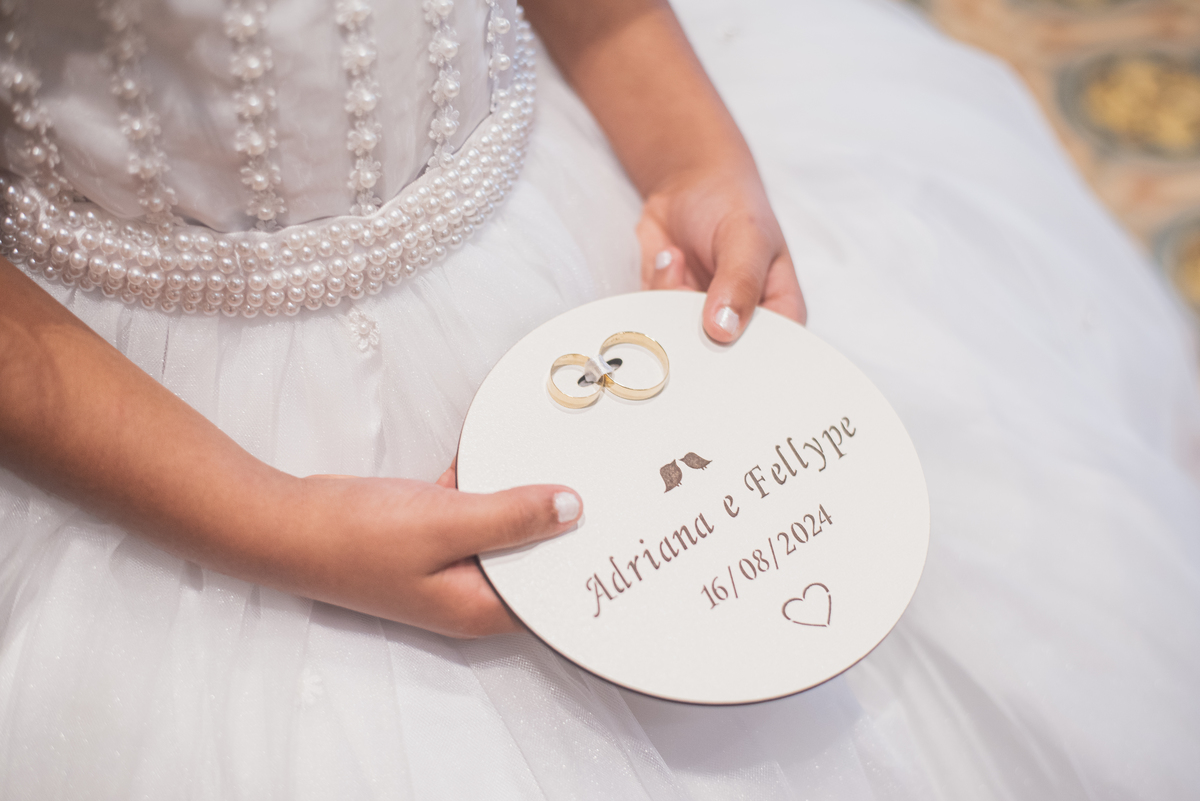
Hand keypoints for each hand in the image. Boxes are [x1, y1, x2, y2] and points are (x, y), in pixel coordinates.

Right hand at [291, 464, 580, 637]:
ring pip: (502, 532)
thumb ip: (512, 517)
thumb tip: (574, 509)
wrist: (285, 524)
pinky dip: (483, 485)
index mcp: (478, 608)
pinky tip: (498, 451)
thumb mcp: (446, 522)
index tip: (622, 534)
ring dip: (521, 499)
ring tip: (566, 461)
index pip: (550, 600)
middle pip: (531, 563)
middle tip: (607, 486)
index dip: (584, 569)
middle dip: (561, 528)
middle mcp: (468, 593)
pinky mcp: (427, 537)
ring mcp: (446, 565)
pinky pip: (471, 511)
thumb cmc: (358, 536)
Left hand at [637, 160, 805, 341]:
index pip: (773, 354)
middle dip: (697, 330)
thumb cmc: (732, 204)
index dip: (749, 362)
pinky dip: (655, 288)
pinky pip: (655, 321)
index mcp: (779, 310)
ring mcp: (703, 319)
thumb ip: (740, 282)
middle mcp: (742, 322)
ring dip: (671, 297)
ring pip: (681, 340)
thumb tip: (724, 329)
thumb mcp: (746, 236)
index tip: (720, 343)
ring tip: (679, 256)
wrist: (688, 184)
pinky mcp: (670, 311)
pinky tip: (669, 257)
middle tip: (688, 290)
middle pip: (721, 359)